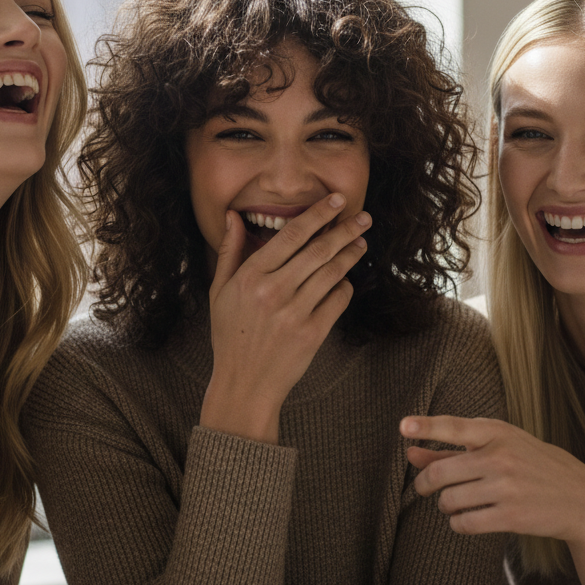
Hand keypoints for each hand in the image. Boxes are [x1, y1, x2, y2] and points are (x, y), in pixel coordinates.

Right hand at [200, 194, 370, 443]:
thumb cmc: (230, 335)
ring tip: (361, 243)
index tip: (337, 200)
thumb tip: (234, 216)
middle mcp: (274, 291)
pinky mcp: (313, 333)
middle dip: (345, 229)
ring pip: (333, 272)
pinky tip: (344, 280)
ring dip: (351, 254)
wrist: (244, 384)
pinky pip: (338, 299)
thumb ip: (229, 251)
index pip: (291, 234)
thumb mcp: (220, 291)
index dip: (318, 213)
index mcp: (251, 276)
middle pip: (319, 249)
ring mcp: (295, 313)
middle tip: (363, 217)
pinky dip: (345, 286)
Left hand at [400, 416, 584, 584]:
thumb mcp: (498, 447)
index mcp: (498, 432)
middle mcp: (501, 457)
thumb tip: (410, 451)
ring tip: (456, 503)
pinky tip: (466, 518)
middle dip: (425, 484)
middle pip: (442, 473)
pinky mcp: (511, 516)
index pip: (455, 426)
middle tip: (424, 487)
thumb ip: (452, 449)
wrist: (580, 498)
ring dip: (445, 506)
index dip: (427, 427)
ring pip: (450, 501)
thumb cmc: (533, 466)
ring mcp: (507, 487)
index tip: (404, 427)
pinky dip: (458, 523)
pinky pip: (465, 523)